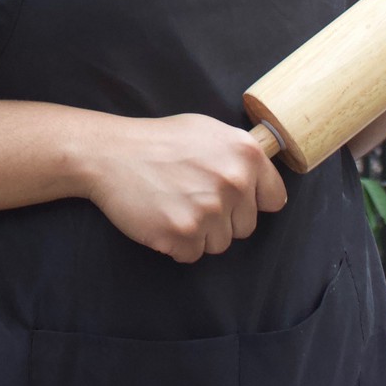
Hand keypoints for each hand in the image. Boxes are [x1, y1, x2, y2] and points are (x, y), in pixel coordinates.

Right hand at [80, 114, 286, 262]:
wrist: (111, 154)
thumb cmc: (160, 141)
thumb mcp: (209, 131)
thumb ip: (240, 155)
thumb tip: (262, 178)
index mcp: (246, 154)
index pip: (274, 200)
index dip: (251, 201)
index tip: (231, 197)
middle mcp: (234, 181)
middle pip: (245, 227)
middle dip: (222, 219)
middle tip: (191, 196)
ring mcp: (209, 210)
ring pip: (220, 244)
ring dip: (199, 233)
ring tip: (175, 205)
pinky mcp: (183, 233)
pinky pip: (192, 254)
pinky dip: (177, 244)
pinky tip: (162, 217)